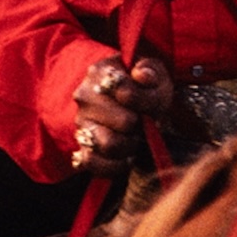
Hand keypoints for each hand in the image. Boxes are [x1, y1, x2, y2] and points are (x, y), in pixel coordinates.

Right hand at [70, 55, 172, 176]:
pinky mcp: (82, 145)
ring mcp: (81, 122)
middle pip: (123, 121)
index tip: (150, 102)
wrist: (134, 104)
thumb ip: (151, 73)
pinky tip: (127, 157)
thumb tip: (141, 77)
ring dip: (129, 145)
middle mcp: (85, 95)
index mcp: (100, 71)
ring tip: (135, 138)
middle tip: (144, 122)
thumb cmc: (146, 86)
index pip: (123, 89)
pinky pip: (92, 162)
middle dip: (140, 125)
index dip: (143, 100)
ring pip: (108, 143)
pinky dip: (114, 165)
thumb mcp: (155, 73)